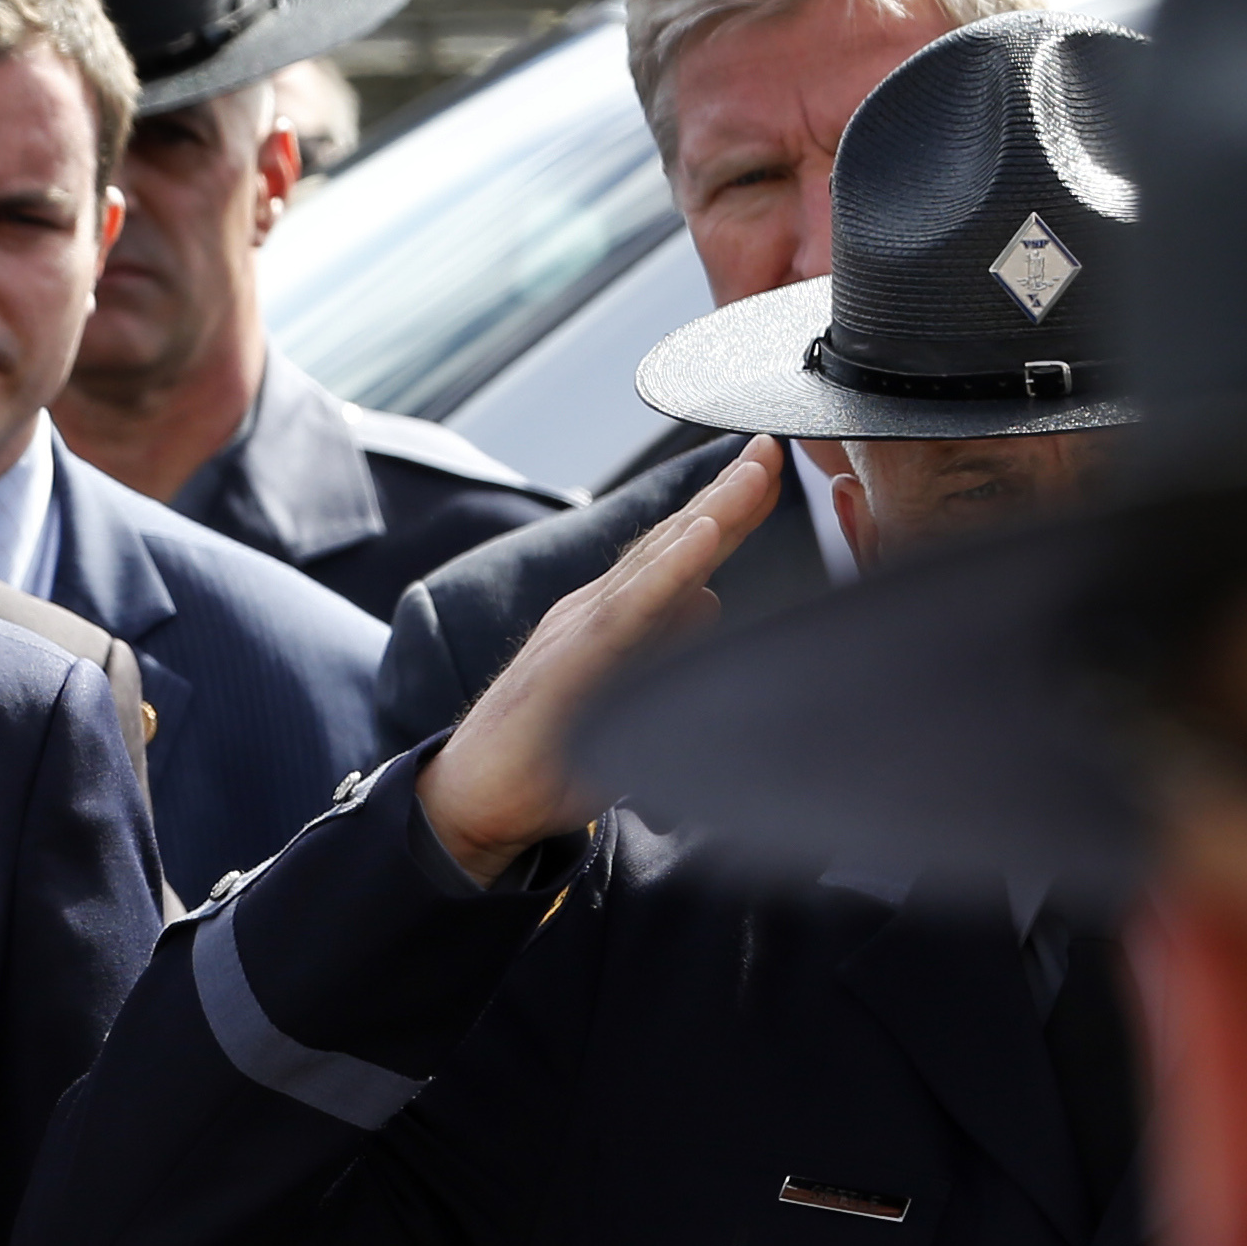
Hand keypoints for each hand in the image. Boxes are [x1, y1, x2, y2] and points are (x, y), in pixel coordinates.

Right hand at [417, 436, 778, 883]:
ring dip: (707, 515)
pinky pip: (630, 610)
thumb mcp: (626, 701)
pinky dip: (667, 571)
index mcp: (611, 620)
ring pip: (655, 563)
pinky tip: (700, 540)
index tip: (772, 469)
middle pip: (671, 542)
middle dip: (727, 494)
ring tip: (751, 474)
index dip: (728, 511)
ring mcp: (578, 632)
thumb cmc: (547, 758)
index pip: (678, 554)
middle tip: (775, 445)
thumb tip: (709, 603)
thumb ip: (664, 649)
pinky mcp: (569, 664)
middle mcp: (593, 612)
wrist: (471, 800)